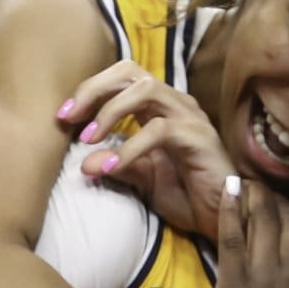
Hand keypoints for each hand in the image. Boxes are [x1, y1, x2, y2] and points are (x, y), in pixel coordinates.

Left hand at [55, 63, 234, 236]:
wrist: (225, 215)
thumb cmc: (188, 193)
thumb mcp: (143, 178)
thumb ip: (116, 166)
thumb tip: (82, 165)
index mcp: (159, 107)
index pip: (122, 76)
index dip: (90, 89)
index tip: (63, 116)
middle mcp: (175, 103)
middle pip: (130, 71)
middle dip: (93, 89)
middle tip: (68, 117)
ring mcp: (189, 117)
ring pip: (145, 90)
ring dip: (110, 111)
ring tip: (88, 139)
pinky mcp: (198, 137)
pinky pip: (159, 130)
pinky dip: (129, 147)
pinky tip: (109, 167)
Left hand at [213, 177, 288, 287]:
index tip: (281, 209)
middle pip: (286, 219)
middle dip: (273, 199)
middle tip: (258, 187)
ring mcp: (263, 278)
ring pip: (262, 221)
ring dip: (253, 196)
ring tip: (244, 180)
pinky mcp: (233, 287)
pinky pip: (232, 238)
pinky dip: (230, 211)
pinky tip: (227, 189)